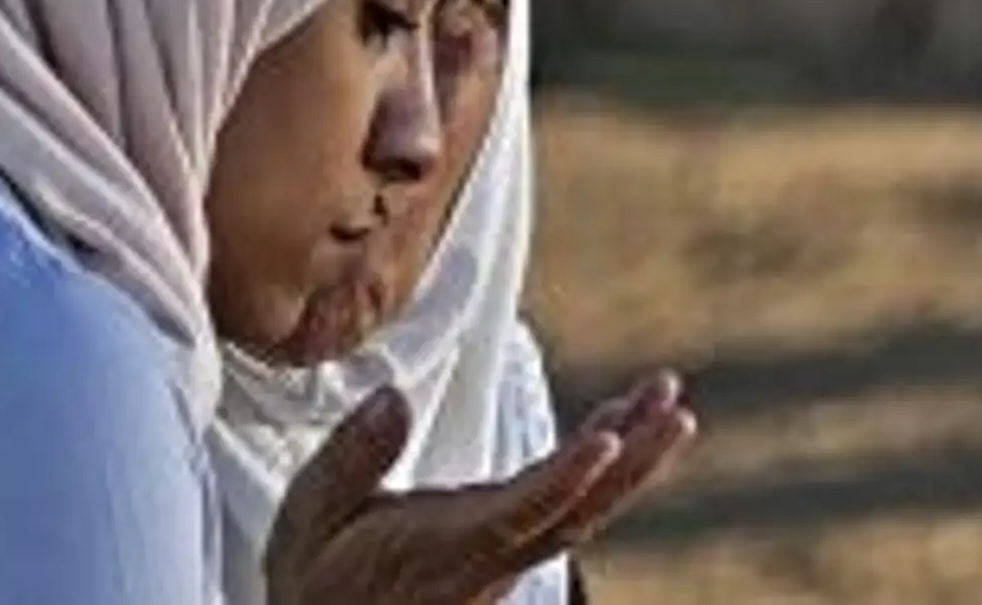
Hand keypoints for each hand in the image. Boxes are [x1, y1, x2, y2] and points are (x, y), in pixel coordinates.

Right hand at [264, 371, 695, 604]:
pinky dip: (598, 469)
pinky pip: (566, 512)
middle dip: (630, 461)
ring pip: (580, 513)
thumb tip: (392, 398)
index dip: (564, 479)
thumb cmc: (318, 583)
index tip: (608, 441)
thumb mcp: (308, 520)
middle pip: (575, 513)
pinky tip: (614, 431)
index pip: (516, 513)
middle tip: (674, 408)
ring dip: (628, 457)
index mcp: (442, 549)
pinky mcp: (503, 556)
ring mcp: (501, 562)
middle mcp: (486, 559)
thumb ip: (353, 459)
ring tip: (664, 401)